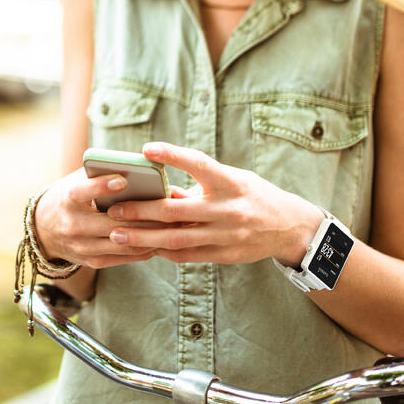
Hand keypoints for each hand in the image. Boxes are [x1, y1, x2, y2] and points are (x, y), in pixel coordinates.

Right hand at [33, 168, 159, 268]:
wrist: (45, 229)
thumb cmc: (71, 196)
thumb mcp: (77, 180)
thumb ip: (100, 174)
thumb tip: (138, 168)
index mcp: (67, 199)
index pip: (83, 192)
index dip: (101, 186)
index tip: (123, 180)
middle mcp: (72, 225)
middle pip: (111, 223)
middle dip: (142, 217)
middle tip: (168, 208)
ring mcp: (81, 246)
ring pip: (122, 242)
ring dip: (149, 235)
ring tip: (171, 225)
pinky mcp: (92, 261)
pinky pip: (123, 257)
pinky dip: (143, 248)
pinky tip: (160, 239)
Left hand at [105, 142, 322, 264]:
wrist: (289, 227)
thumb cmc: (252, 195)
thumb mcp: (231, 181)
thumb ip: (198, 185)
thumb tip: (159, 189)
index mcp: (230, 182)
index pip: (198, 163)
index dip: (172, 155)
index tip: (147, 148)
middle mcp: (228, 208)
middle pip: (175, 210)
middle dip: (140, 211)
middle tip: (114, 210)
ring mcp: (226, 234)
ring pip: (176, 238)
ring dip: (143, 237)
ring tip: (118, 235)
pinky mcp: (225, 254)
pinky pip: (187, 255)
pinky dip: (163, 251)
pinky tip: (144, 247)